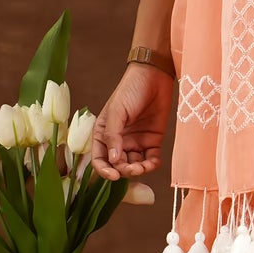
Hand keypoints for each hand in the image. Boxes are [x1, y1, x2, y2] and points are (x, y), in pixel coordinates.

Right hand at [91, 63, 173, 180]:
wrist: (154, 76)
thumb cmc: (130, 90)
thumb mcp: (117, 112)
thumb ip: (113, 136)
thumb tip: (112, 160)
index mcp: (104, 133)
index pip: (100, 159)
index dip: (105, 171)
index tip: (114, 176)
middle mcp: (119, 141)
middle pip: (118, 165)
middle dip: (124, 171)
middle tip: (133, 168)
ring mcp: (135, 141)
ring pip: (134, 165)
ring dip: (138, 170)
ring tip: (144, 166)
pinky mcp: (152, 140)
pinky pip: (150, 159)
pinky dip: (152, 164)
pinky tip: (154, 162)